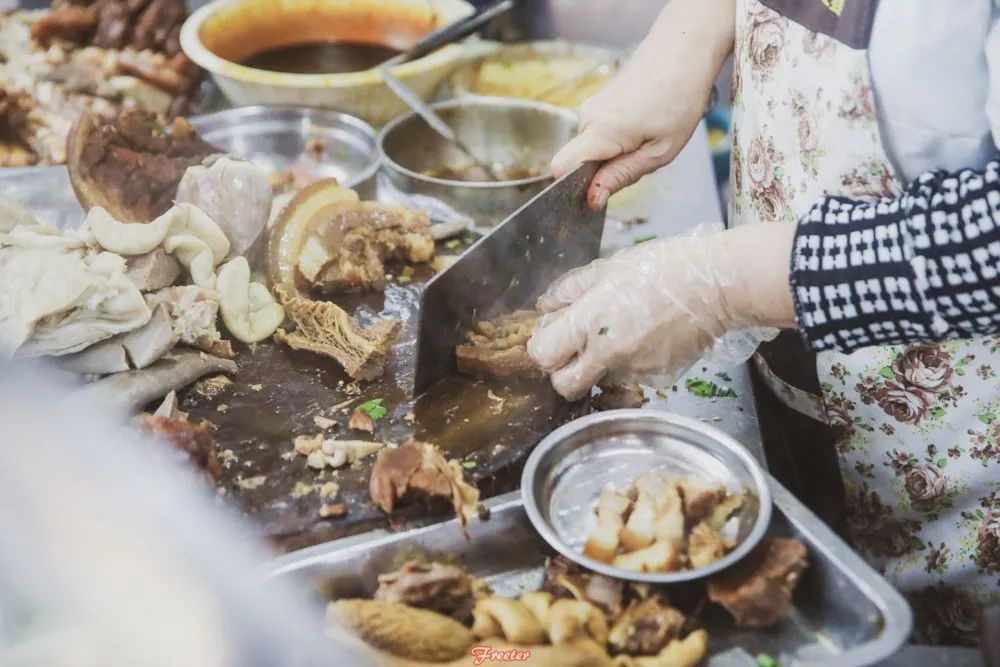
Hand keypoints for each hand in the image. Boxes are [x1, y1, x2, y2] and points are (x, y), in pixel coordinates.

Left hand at [527, 224, 796, 399]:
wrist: (717, 285)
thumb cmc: (665, 268)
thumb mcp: (609, 267)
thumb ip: (571, 290)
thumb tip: (546, 307)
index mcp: (591, 320)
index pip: (544, 356)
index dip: (544, 347)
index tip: (553, 337)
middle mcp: (609, 351)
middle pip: (564, 385)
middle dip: (563, 371)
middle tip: (576, 348)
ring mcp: (634, 368)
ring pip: (598, 380)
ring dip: (599, 363)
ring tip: (621, 330)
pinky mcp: (656, 378)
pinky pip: (629, 376)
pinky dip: (629, 361)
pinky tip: (644, 335)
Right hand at [550, 0, 737, 209]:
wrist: (682, 52)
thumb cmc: (679, 99)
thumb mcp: (659, 151)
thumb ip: (621, 176)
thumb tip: (592, 200)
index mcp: (600, 131)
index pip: (561, 169)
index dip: (577, 188)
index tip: (603, 190)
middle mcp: (587, 118)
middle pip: (581, 163)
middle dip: (607, 172)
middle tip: (644, 157)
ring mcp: (590, 109)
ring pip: (592, 150)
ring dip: (616, 155)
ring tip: (648, 136)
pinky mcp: (597, 104)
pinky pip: (598, 135)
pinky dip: (617, 140)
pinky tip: (642, 126)